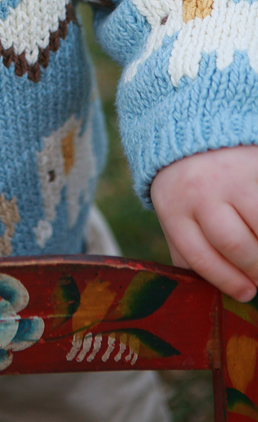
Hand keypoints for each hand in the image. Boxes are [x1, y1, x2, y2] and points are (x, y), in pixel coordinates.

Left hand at [151, 146, 257, 301]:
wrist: (193, 126)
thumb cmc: (186, 185)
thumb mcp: (174, 212)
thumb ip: (186, 250)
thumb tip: (207, 295)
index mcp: (173, 207)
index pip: (200, 256)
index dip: (227, 281)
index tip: (245, 293)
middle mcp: (200, 190)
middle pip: (234, 244)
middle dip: (255, 270)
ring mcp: (232, 175)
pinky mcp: (257, 165)